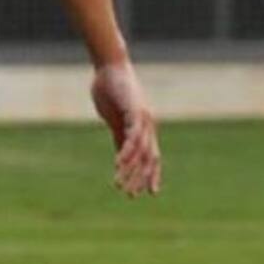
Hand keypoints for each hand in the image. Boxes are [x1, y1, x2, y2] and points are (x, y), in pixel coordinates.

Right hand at [91, 60, 161, 196]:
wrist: (110, 67)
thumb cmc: (112, 92)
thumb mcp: (116, 119)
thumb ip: (120, 136)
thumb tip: (120, 157)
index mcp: (144, 128)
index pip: (152, 155)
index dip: (152, 174)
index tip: (149, 192)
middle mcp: (147, 124)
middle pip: (149, 157)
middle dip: (142, 177)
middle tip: (133, 196)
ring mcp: (142, 117)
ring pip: (141, 150)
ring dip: (130, 169)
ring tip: (120, 185)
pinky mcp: (134, 109)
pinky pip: (132, 134)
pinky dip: (126, 151)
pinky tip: (118, 164)